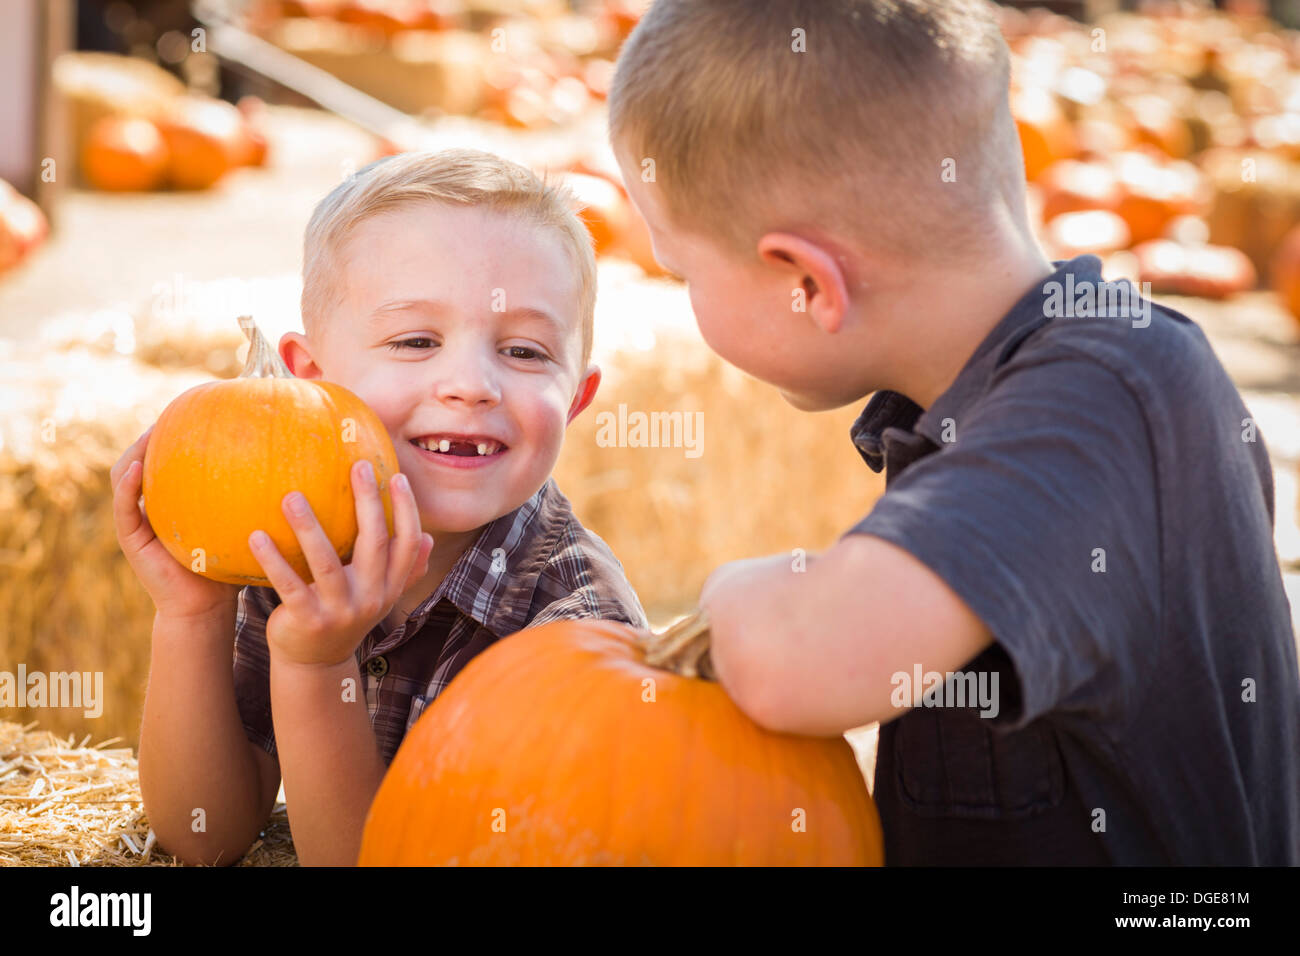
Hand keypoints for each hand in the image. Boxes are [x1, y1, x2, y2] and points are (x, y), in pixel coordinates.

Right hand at [111, 423, 240, 621]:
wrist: (205, 607)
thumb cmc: (230, 567)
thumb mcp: (241, 526)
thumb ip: (254, 499)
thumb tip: (296, 467)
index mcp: (175, 501)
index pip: (169, 459)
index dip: (176, 434)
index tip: (194, 407)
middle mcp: (152, 506)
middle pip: (142, 459)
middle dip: (152, 434)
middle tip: (171, 410)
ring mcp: (138, 522)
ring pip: (124, 477)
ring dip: (133, 451)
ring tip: (149, 431)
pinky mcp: (131, 539)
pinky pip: (123, 508)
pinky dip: (126, 486)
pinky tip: (137, 468)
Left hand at [250, 461, 431, 667]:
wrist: (315, 663)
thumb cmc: (344, 616)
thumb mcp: (378, 596)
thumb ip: (404, 570)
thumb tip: (429, 538)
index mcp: (389, 587)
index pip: (408, 545)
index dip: (407, 511)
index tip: (397, 477)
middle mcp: (370, 598)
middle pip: (374, 543)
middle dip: (368, 502)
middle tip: (358, 466)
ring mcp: (339, 611)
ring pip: (327, 562)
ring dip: (309, 527)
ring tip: (292, 496)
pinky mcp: (307, 620)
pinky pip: (289, 585)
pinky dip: (273, 560)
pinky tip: (257, 536)